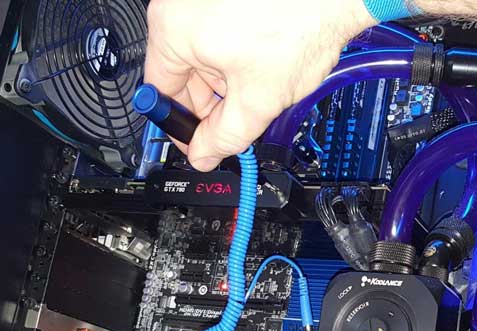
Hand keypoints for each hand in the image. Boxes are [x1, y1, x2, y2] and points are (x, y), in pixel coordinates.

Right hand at [144, 0, 374, 170]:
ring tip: (258, 89)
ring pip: (204, 63)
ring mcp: (203, 2)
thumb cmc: (301, 27)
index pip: (161, 94)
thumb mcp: (256, 102)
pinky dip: (235, 65)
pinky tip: (260, 71)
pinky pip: (218, 43)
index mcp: (174, 30)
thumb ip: (223, 138)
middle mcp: (181, 9)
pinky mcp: (224, 2)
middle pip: (183, 78)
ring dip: (227, 87)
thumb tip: (203, 155)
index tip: (198, 144)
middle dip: (211, 107)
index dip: (181, 127)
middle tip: (236, 123)